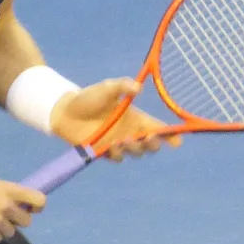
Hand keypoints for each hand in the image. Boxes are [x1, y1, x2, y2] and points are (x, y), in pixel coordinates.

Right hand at [0, 177, 45, 241]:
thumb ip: (9, 194)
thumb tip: (22, 204)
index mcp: (9, 190)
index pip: (38, 200)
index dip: (37, 207)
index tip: (31, 210)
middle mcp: (7, 205)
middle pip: (26, 221)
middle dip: (17, 221)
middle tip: (5, 217)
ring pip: (11, 232)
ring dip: (2, 229)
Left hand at [50, 79, 181, 161]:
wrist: (65, 111)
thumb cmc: (88, 97)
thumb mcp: (106, 88)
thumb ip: (122, 86)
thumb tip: (137, 87)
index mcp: (135, 117)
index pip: (157, 128)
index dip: (170, 135)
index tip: (178, 141)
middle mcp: (130, 132)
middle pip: (151, 144)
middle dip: (154, 144)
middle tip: (150, 138)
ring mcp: (118, 143)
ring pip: (136, 152)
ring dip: (134, 148)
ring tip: (125, 140)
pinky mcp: (105, 152)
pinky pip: (117, 157)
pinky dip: (118, 153)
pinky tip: (112, 146)